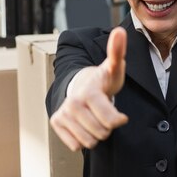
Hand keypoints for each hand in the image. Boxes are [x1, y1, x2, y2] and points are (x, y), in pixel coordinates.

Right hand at [50, 27, 128, 150]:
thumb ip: (118, 51)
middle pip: (101, 133)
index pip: (110, 120)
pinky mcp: (56, 123)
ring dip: (96, 134)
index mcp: (89, 92)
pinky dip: (83, 139)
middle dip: (107, 127)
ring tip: (95, 118)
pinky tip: (84, 124)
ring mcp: (63, 114)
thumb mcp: (114, 67)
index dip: (119, 120)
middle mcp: (73, 104)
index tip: (121, 115)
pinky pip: (76, 145)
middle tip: (104, 113)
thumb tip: (119, 30)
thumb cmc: (103, 80)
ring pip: (89, 141)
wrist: (81, 84)